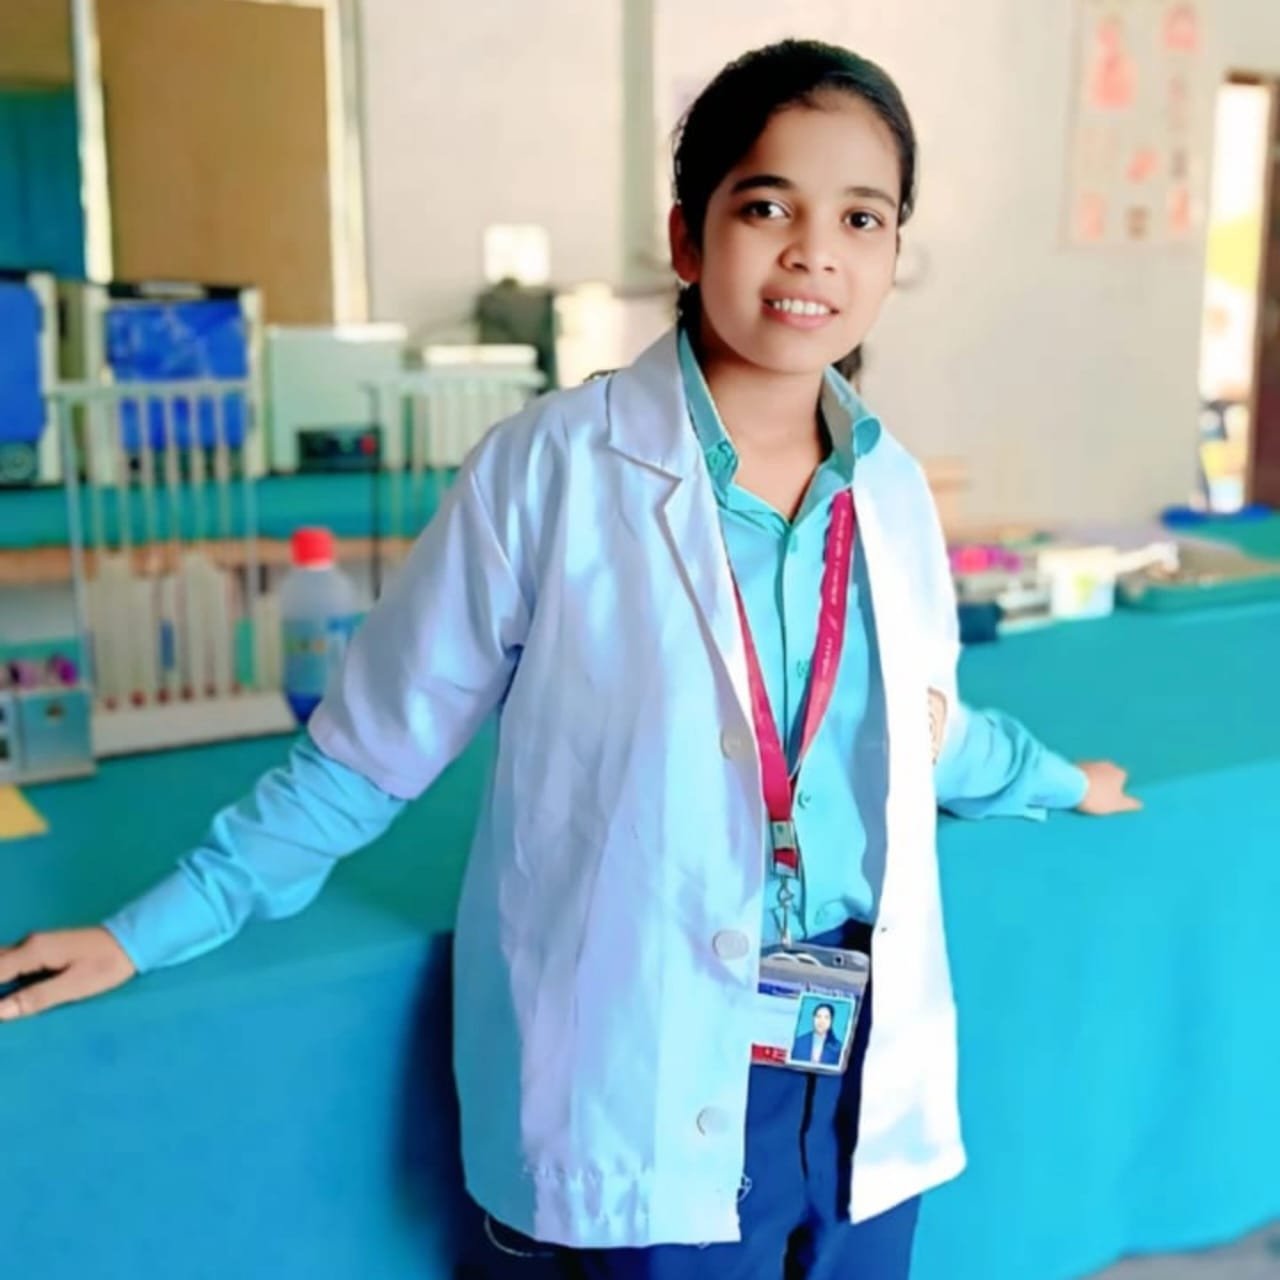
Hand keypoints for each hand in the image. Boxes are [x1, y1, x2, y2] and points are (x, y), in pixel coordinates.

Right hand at [0, 928, 136, 1021]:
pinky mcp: (41, 949)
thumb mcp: (73, 986)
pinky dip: (1, 974)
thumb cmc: (106, 966)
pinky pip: (10, 962)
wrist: (132, 941)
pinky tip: (5, 991)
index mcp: (33, 951)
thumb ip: (35, 998)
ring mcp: (34, 944)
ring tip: (2, 1003)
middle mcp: (28, 943)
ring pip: (0, 961)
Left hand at [1075, 761, 1142, 815]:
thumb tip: (1141, 804)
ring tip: (1087, 791)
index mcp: (1119, 772)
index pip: (1123, 777)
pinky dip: (1082, 777)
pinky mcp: (1076, 764)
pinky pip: (1083, 771)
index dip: (1118, 787)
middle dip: (1105, 781)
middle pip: (1109, 773)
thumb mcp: (1117, 805)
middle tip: (1099, 795)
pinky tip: (1077, 786)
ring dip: (1093, 778)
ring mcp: (1091, 762)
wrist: (1072, 786)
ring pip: (1095, 771)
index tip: (1112, 796)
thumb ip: (1129, 804)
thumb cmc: (1098, 797)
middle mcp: (1107, 764)